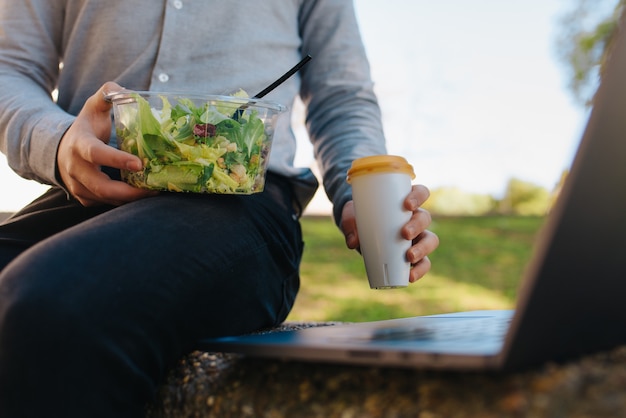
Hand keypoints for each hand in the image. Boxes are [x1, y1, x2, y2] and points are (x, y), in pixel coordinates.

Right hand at [56, 81, 156, 205]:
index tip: (140, 164)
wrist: (61, 151)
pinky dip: (125, 201)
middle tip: (155, 188)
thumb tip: (125, 90)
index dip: (117, 160)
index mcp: (79, 145)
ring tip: (155, 191)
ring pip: (107, 199)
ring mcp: (78, 186)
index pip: (96, 154)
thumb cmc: (86, 128)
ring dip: (131, 198)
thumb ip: (107, 95)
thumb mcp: (93, 108)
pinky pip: (107, 204)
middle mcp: (76, 169)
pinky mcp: (85, 198)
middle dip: (130, 191)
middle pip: (103, 187)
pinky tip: (141, 194)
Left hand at [341, 184, 439, 282]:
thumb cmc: (359, 216)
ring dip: (423, 249)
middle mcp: (414, 218)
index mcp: (405, 202)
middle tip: (404, 234)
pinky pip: (423, 262)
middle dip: (418, 226)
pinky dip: (419, 270)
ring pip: (430, 240)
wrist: (357, 230)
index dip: (418, 196)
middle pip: (425, 218)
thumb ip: (350, 226)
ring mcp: (416, 237)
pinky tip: (410, 275)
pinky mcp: (413, 254)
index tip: (407, 205)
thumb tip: (353, 242)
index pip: (421, 192)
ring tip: (409, 257)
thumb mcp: (351, 217)